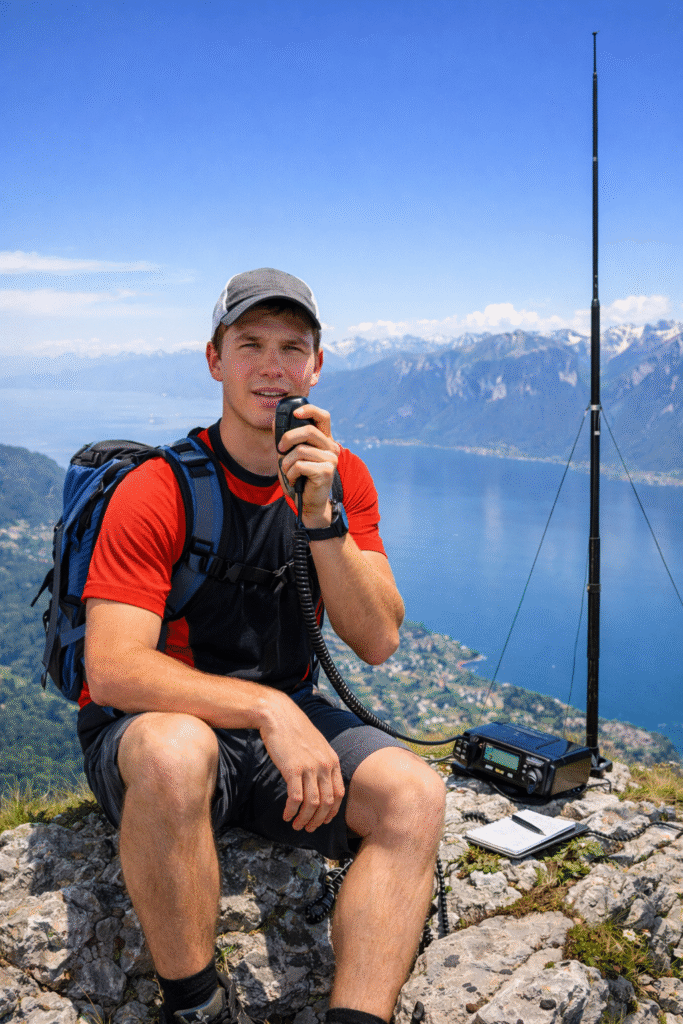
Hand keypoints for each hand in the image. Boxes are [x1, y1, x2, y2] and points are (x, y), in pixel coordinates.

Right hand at [259, 691, 345, 831]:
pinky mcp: (293, 769)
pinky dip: (292, 811)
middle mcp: (324, 765)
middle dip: (318, 820)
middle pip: (327, 802)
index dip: (332, 811)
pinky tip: (286, 815)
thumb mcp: (317, 745)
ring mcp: (310, 767)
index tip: (323, 820)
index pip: (339, 794)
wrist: (279, 716)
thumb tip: (321, 783)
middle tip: (308, 828)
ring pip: (312, 804)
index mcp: (332, 760)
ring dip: (304, 819)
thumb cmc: (295, 730)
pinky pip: (295, 798)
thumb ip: (322, 762)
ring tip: (296, 825)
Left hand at [275, 403, 339, 526]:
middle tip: (280, 449)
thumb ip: (286, 440)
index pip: (323, 416)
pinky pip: (300, 465)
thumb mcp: (290, 456)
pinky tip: (294, 480)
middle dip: (288, 438)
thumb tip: (274, 422)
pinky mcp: (326, 471)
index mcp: (324, 440)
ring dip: (287, 463)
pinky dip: (291, 474)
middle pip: (308, 431)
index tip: (295, 413)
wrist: (309, 504)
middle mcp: (331, 447)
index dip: (309, 410)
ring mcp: (331, 459)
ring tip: (289, 472)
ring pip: (300, 451)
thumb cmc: (300, 479)